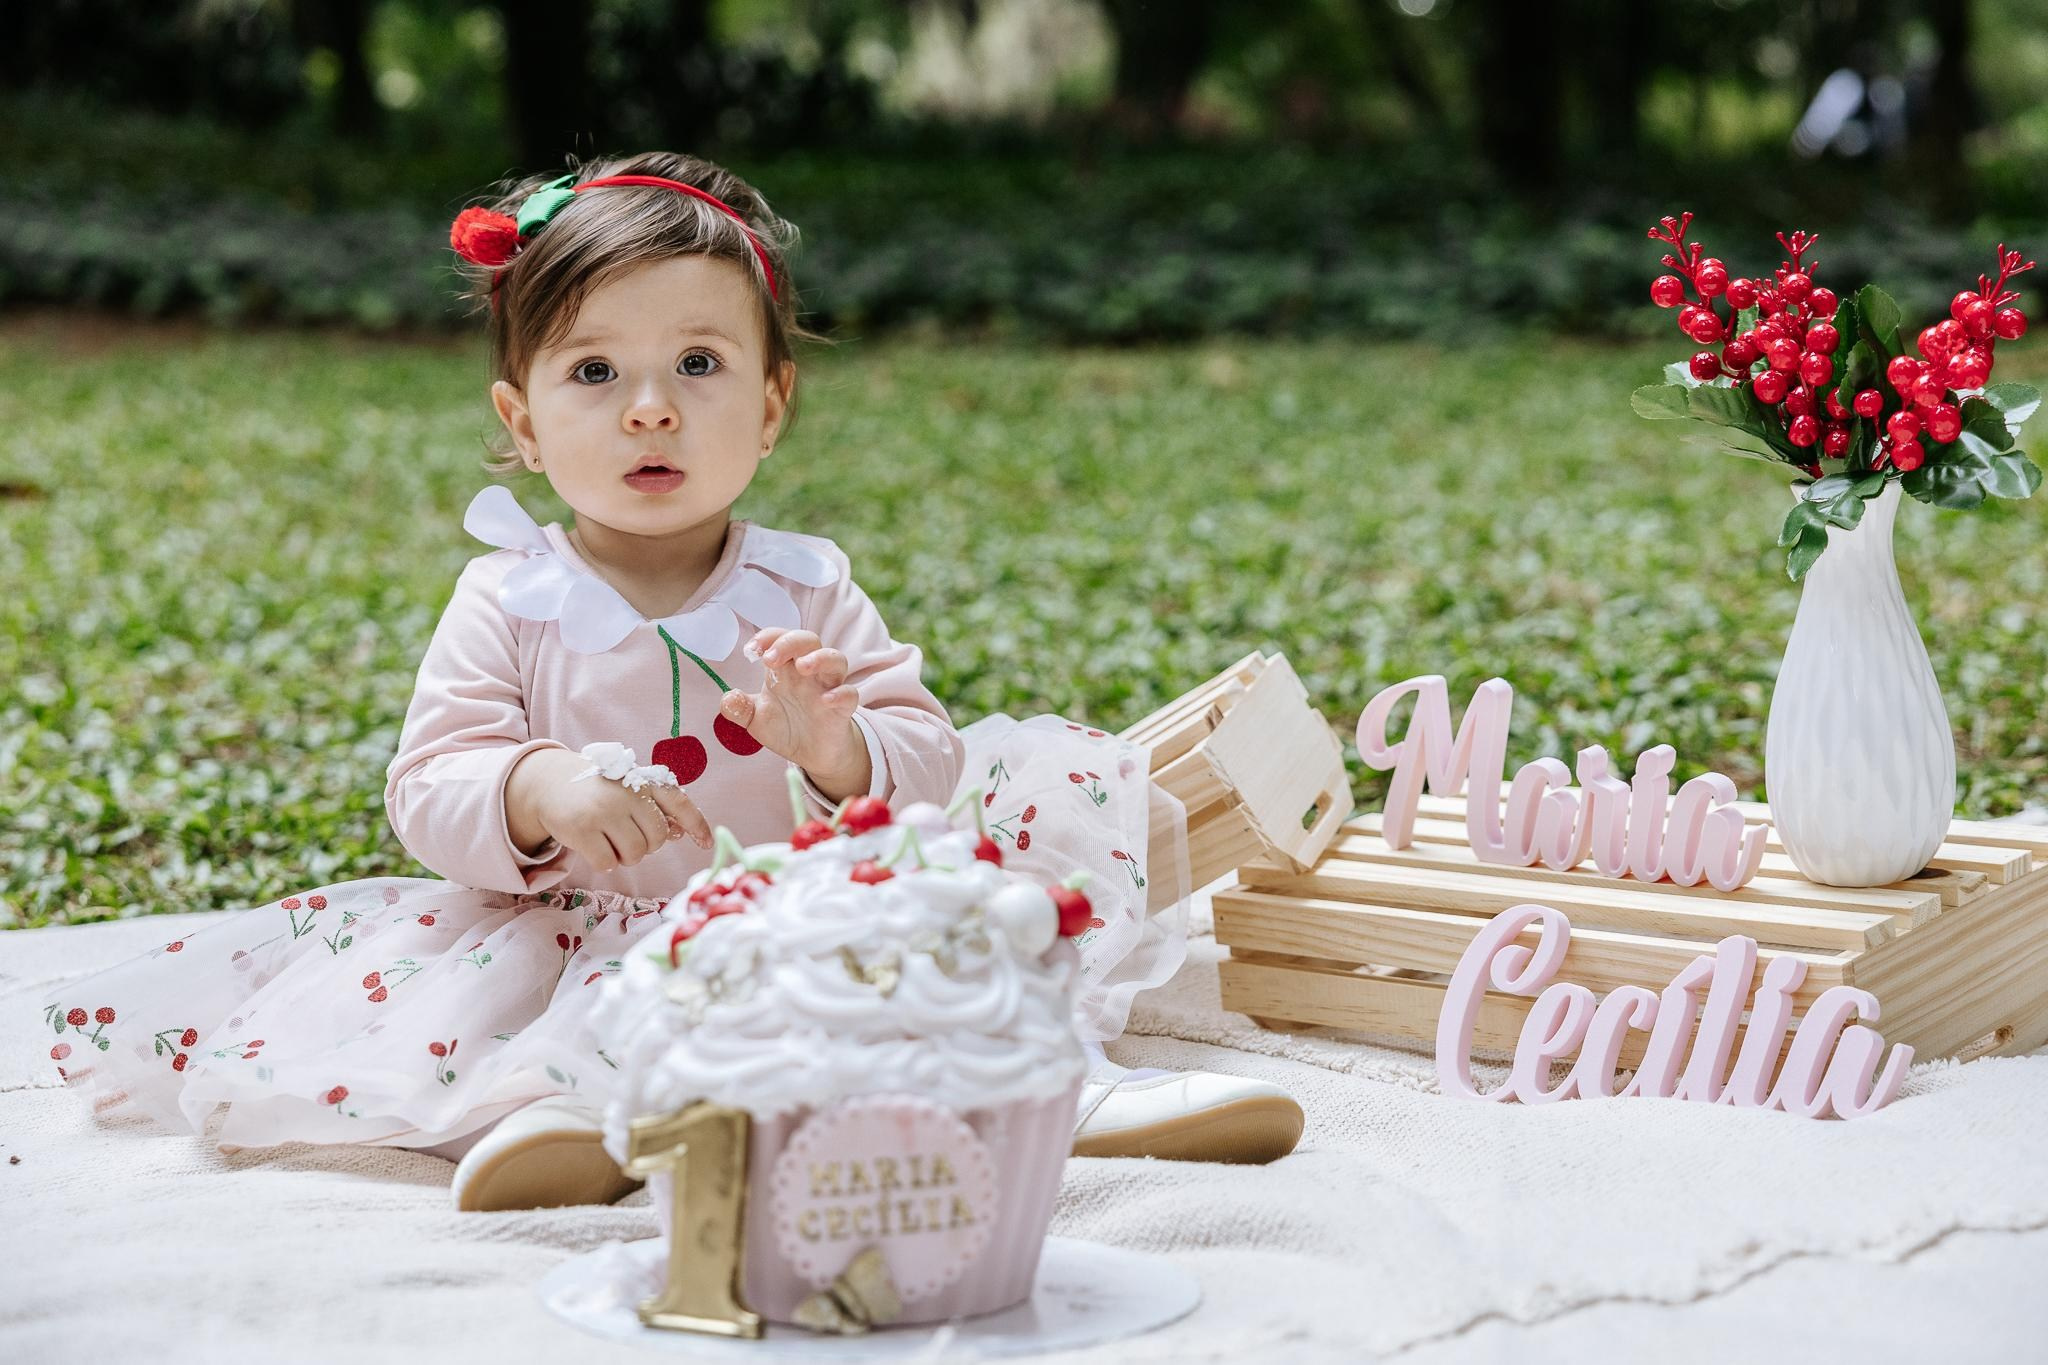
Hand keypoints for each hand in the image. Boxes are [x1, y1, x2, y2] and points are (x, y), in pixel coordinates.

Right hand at [525, 753, 712, 872]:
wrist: (551, 782)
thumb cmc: (599, 792)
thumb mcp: (629, 791)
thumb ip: (655, 810)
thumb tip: (682, 833)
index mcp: (643, 781)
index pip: (679, 802)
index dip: (697, 824)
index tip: (707, 843)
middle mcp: (627, 792)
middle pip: (657, 838)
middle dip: (647, 846)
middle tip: (626, 836)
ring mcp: (604, 810)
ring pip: (635, 853)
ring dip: (625, 856)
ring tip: (609, 840)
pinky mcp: (582, 828)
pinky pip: (607, 863)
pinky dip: (603, 862)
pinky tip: (593, 845)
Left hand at [720, 628, 868, 792]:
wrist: (812, 756)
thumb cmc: (786, 727)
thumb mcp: (756, 720)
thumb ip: (739, 709)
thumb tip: (727, 699)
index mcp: (786, 669)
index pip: (780, 639)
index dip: (767, 637)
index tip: (751, 650)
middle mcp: (809, 673)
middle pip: (808, 640)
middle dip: (789, 643)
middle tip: (770, 659)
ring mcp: (828, 688)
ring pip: (835, 658)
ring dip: (820, 657)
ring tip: (803, 667)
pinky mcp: (843, 708)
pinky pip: (849, 694)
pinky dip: (840, 694)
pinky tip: (825, 701)